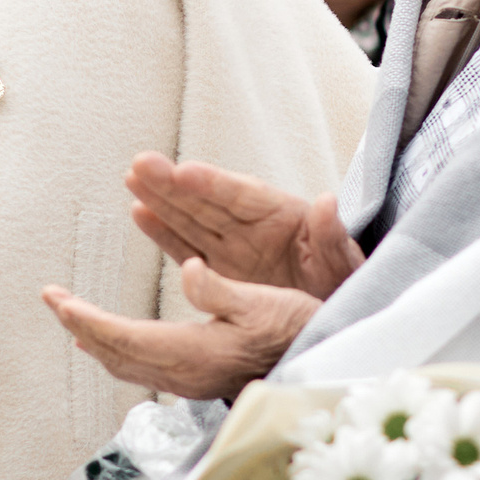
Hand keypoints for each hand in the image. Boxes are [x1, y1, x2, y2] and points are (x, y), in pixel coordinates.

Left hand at [43, 259, 320, 400]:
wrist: (321, 366)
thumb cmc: (297, 330)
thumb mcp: (266, 303)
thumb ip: (222, 289)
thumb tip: (191, 269)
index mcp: (195, 353)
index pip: (124, 338)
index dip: (87, 319)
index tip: (58, 300)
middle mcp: (185, 374)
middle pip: (116, 352)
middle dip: (80, 326)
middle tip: (51, 299)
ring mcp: (188, 381)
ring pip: (125, 362)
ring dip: (94, 338)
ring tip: (71, 316)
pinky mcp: (196, 379)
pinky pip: (141, 365)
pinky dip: (115, 348)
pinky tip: (107, 341)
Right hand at [125, 152, 362, 297]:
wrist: (340, 316)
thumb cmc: (345, 286)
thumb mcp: (346, 266)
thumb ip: (333, 238)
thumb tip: (326, 203)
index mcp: (285, 219)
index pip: (243, 197)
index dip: (213, 185)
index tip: (184, 172)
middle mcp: (254, 228)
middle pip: (209, 200)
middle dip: (174, 183)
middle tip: (142, 164)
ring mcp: (236, 247)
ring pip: (192, 218)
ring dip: (161, 199)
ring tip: (133, 177)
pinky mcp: (222, 270)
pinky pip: (188, 247)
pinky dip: (164, 232)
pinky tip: (140, 212)